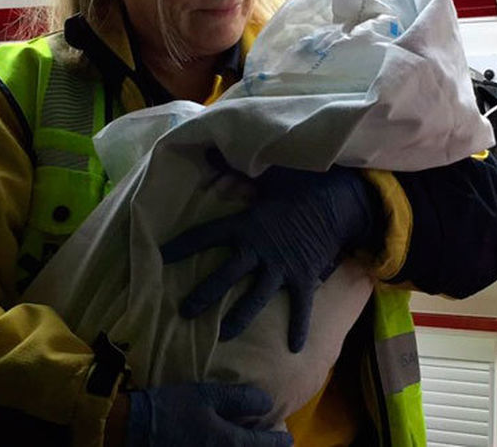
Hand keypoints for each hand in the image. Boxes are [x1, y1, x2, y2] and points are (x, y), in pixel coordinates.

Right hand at [124, 382, 291, 446]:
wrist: (132, 430)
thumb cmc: (171, 408)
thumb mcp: (206, 395)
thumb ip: (240, 399)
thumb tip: (267, 402)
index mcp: (229, 444)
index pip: (263, 445)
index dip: (279, 441)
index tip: (287, 438)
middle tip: (275, 446)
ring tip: (250, 446)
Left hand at [160, 165, 379, 351]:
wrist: (336, 199)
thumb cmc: (298, 184)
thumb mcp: (266, 173)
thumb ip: (235, 165)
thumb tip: (207, 148)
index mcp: (246, 224)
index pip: (207, 235)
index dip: (183, 246)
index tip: (161, 257)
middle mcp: (259, 249)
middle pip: (225, 276)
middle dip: (204, 295)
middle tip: (183, 313)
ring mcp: (281, 267)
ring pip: (254, 297)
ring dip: (239, 318)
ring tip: (223, 336)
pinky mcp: (303, 277)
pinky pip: (301, 308)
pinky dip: (298, 328)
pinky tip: (294, 349)